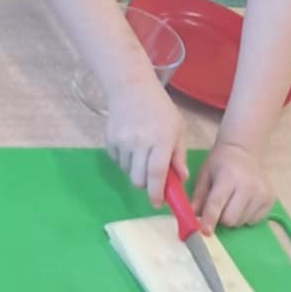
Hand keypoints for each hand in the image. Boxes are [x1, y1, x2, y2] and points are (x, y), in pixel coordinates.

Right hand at [104, 72, 185, 203]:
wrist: (131, 87)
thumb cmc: (160, 109)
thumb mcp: (177, 128)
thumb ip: (179, 155)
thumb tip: (181, 178)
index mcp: (161, 140)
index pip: (157, 174)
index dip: (156, 194)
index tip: (158, 204)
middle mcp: (140, 142)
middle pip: (139, 179)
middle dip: (146, 185)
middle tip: (153, 180)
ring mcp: (122, 141)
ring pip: (127, 172)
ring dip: (135, 172)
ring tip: (142, 156)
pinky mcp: (109, 140)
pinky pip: (117, 161)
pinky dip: (125, 161)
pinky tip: (131, 147)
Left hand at [193, 141, 274, 230]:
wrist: (243, 151)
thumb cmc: (220, 164)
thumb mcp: (204, 175)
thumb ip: (198, 196)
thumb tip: (192, 217)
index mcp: (228, 177)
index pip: (217, 203)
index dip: (210, 219)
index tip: (205, 231)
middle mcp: (248, 185)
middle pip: (231, 219)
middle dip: (221, 218)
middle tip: (220, 207)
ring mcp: (262, 192)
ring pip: (242, 222)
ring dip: (234, 217)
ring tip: (233, 201)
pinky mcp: (270, 198)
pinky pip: (254, 220)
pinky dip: (246, 216)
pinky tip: (244, 202)